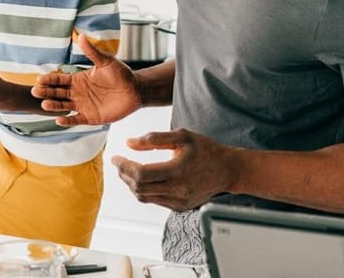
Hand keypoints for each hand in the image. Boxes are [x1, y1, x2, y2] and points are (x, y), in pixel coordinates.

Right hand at [32, 35, 141, 125]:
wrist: (135, 90)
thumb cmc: (121, 74)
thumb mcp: (106, 61)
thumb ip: (92, 52)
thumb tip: (81, 35)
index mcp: (78, 79)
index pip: (59, 79)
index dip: (49, 79)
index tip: (38, 79)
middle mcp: (77, 93)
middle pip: (57, 93)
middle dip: (46, 92)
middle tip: (35, 91)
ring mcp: (83, 105)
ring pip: (63, 106)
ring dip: (53, 105)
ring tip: (44, 104)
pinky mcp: (90, 117)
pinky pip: (76, 120)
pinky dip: (67, 120)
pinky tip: (58, 120)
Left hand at [111, 129, 240, 211]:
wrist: (227, 170)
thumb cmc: (206, 150)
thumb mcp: (181, 136)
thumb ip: (154, 139)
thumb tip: (130, 143)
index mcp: (178, 171)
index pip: (140, 173)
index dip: (124, 166)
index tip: (115, 157)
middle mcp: (178, 190)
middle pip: (139, 187)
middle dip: (124, 175)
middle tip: (118, 163)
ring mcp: (179, 201)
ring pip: (144, 197)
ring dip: (131, 184)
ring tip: (126, 171)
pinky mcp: (180, 207)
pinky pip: (154, 201)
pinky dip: (144, 190)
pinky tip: (142, 180)